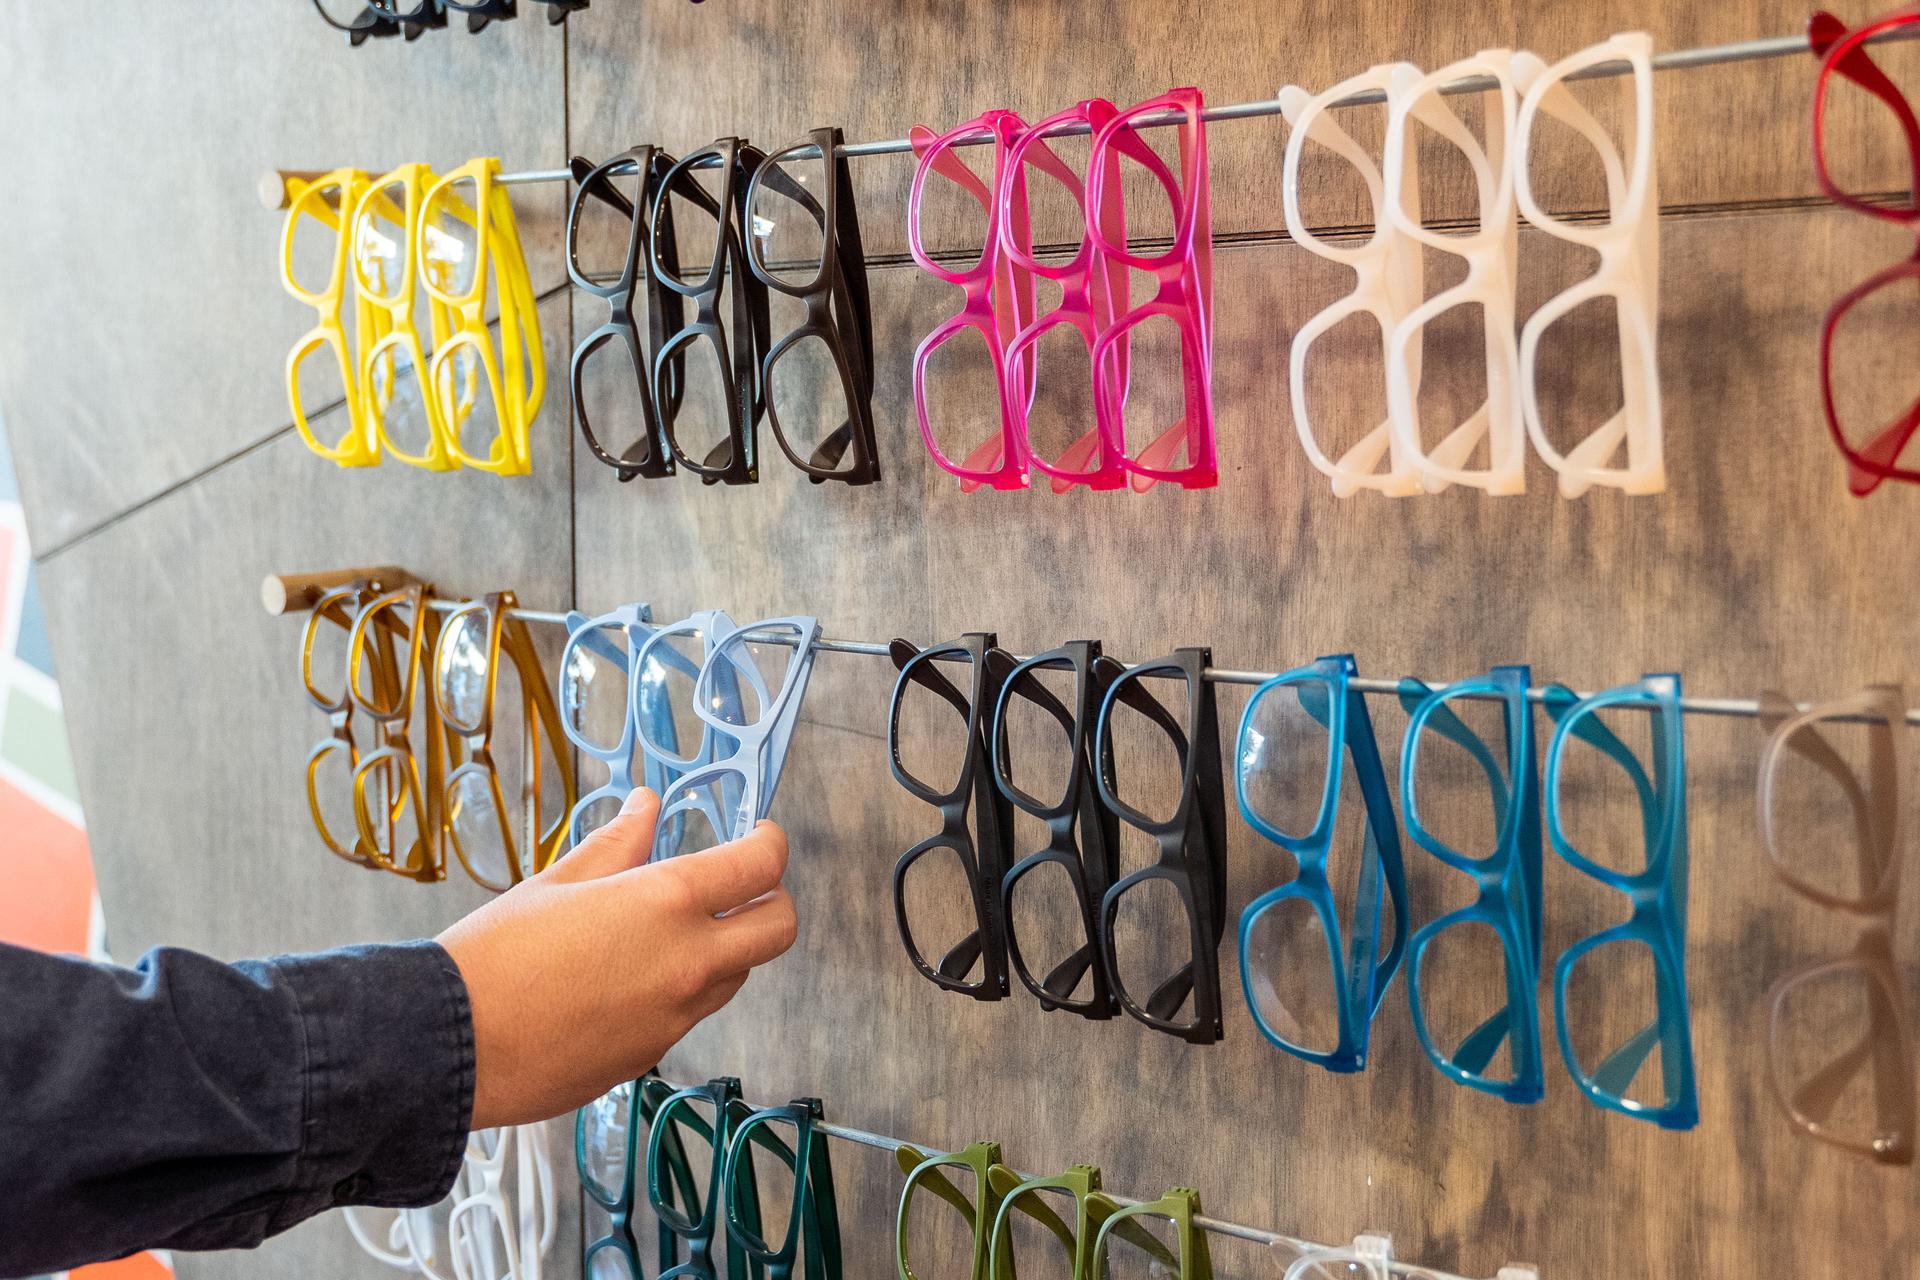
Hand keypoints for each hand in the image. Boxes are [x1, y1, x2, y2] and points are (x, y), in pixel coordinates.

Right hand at [437, 788, 796, 1128]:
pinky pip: (692, 1014)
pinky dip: (683, 990)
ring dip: (728, 949)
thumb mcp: (557, 882)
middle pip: (778, 929)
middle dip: (772, 900)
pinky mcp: (653, 1055)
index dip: (769, 844)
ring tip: (674, 931)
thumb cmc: (494, 955)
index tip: (758, 836)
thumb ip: (617, 844)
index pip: (760, 866)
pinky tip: (631, 978)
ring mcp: (675, 1016)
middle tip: (741, 886)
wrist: (450, 1047)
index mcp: (666, 902)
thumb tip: (647, 806)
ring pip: (739, 974)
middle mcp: (688, 962)